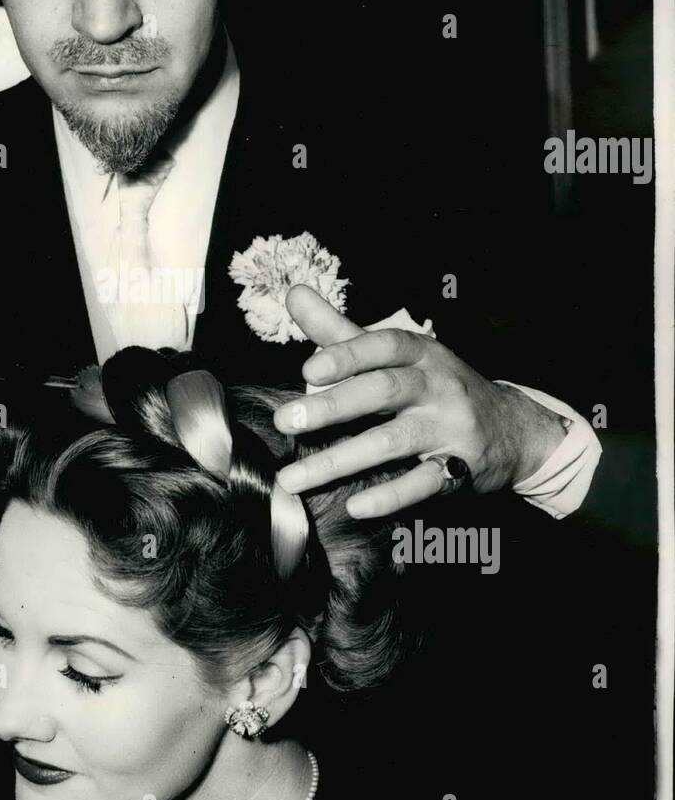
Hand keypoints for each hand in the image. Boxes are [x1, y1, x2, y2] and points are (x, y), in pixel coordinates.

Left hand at [272, 286, 566, 517]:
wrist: (514, 430)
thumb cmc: (436, 387)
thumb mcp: (397, 355)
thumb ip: (341, 331)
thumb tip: (294, 293)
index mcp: (420, 354)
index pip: (384, 346)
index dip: (347, 355)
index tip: (308, 369)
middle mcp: (437, 387)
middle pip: (384, 390)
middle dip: (332, 406)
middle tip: (285, 421)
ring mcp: (450, 429)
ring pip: (393, 442)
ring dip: (339, 460)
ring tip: (291, 479)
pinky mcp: (459, 470)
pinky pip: (423, 484)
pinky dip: (389, 496)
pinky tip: (354, 506)